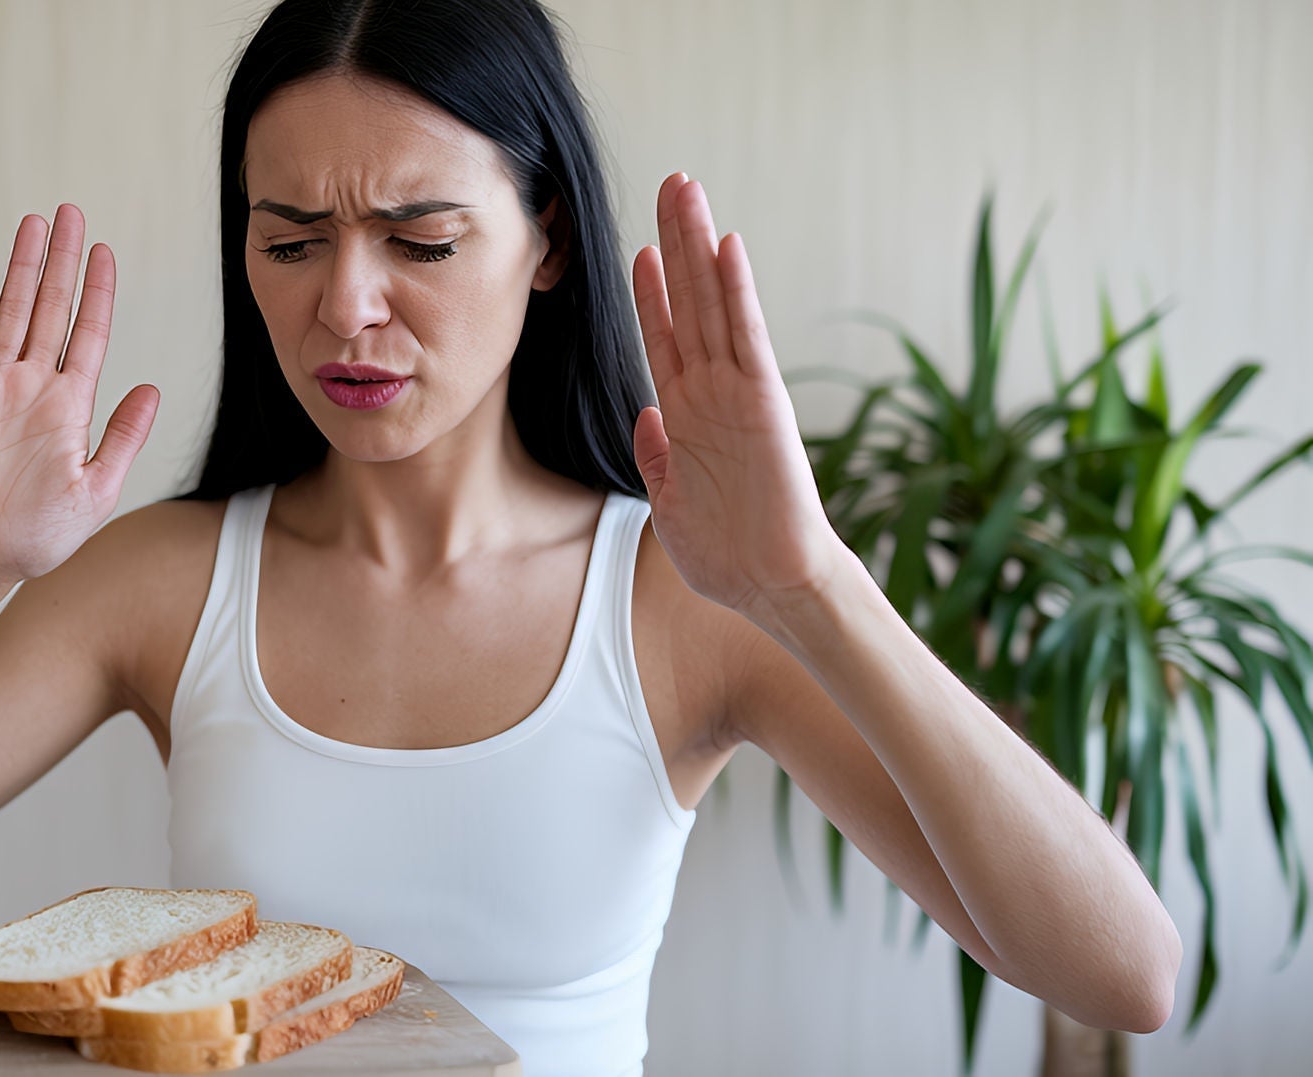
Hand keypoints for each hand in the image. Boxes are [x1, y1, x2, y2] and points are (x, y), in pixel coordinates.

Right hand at [0, 204, 158, 587]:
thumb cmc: (38, 537)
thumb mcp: (95, 491)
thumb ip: (122, 438)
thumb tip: (152, 388)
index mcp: (71, 406)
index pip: (89, 334)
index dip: (98, 292)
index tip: (105, 250)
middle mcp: (33, 388)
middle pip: (51, 309)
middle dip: (62, 261)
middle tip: (70, 211)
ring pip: (8, 314)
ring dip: (20, 270)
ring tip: (32, 224)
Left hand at [628, 173, 848, 619]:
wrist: (771, 587)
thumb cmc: (726, 555)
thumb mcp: (669, 500)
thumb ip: (657, 455)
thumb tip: (646, 417)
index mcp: (686, 414)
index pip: (663, 337)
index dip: (650, 291)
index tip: (640, 246)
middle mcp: (712, 391)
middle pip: (689, 300)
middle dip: (678, 242)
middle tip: (673, 183)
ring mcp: (738, 390)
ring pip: (713, 302)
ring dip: (700, 245)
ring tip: (690, 190)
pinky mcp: (764, 401)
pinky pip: (747, 335)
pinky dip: (736, 292)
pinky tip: (728, 247)